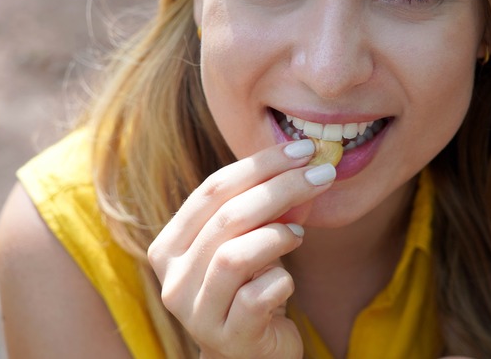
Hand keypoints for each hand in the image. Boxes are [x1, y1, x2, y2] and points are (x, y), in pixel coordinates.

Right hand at [148, 140, 335, 357]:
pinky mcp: (228, 337)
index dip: (259, 165)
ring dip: (276, 236)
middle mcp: (173, 279)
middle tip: (320, 175)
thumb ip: (256, 210)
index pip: (211, 191)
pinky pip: (258, 296)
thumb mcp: (245, 243)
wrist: (248, 353)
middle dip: (280, 189)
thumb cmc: (247, 288)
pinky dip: (282, 280)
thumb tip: (300, 163)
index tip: (301, 151)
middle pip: (226, 218)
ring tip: (299, 232)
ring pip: (233, 256)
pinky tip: (287, 282)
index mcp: (170, 246)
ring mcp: (197, 312)